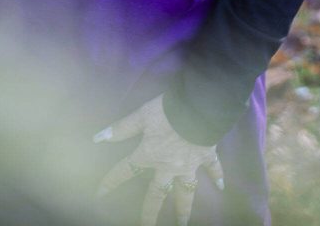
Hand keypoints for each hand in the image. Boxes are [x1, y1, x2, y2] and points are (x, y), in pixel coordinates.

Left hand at [93, 94, 223, 225]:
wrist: (199, 107)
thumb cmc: (168, 110)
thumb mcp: (141, 115)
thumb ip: (121, 128)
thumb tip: (97, 138)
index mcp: (149, 155)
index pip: (126, 170)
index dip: (111, 181)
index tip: (100, 194)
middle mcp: (168, 166)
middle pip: (157, 194)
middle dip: (150, 212)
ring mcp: (189, 165)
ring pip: (186, 192)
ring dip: (184, 208)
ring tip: (183, 223)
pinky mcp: (206, 156)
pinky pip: (213, 170)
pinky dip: (218, 176)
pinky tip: (222, 187)